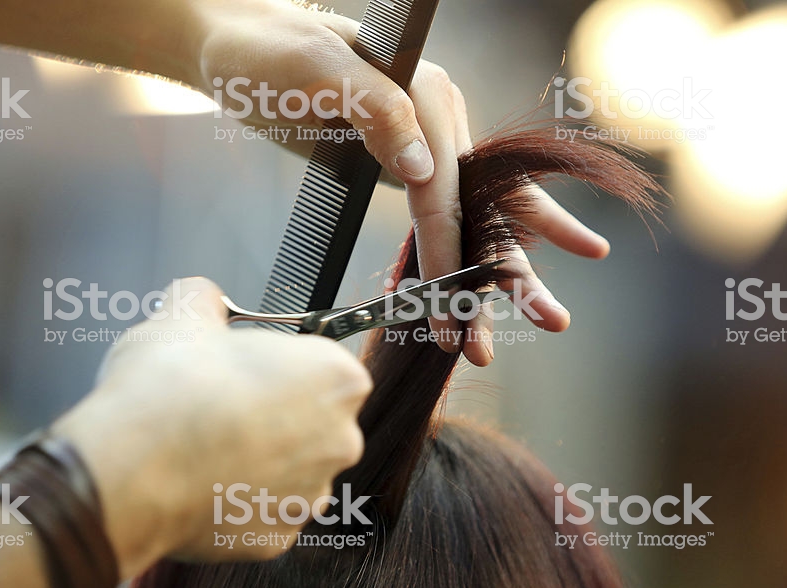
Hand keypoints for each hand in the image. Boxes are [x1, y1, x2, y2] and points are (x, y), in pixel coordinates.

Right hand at [51, 278, 371, 576]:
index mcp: (337, 378)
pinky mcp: (277, 537)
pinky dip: (237, 500)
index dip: (282, 364)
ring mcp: (311, 494)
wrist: (128, 471)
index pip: (324, 365)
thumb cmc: (167, 393)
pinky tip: (201, 482)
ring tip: (206, 446)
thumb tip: (202, 295)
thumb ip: (205, 297)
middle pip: (313, 420)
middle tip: (224, 406)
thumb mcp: (182, 315)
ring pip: (290, 470)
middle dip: (276, 414)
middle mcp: (340, 440)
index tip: (250, 368)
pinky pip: (261, 512)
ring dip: (259, 460)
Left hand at [188, 0, 611, 364]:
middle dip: (513, 271)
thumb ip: (375, 110)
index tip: (449, 305)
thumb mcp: (314, 70)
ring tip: (495, 343)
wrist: (235, 46)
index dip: (450, 249)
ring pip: (471, 222)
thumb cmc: (268, 52)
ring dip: (489, 284)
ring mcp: (426, 146)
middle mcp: (439, 121)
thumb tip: (420, 168)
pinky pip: (438, 223)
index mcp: (429, 93)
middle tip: (552, 322)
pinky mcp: (403, 167)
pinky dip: (450, 266)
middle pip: (487, 206)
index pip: (447, 186)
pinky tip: (463, 303)